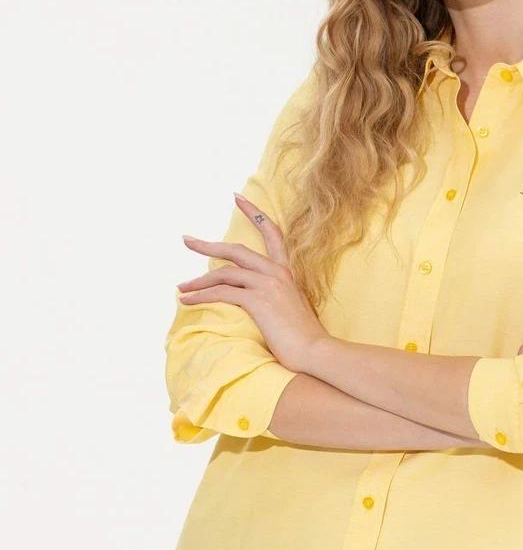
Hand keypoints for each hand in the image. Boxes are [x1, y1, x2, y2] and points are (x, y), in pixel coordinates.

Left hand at [176, 192, 326, 372]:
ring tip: (180, 288)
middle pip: (236, 249)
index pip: (271, 233)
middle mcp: (276, 272)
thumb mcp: (290, 308)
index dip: (255, 213)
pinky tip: (187, 301)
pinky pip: (221, 293)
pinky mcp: (257, 300)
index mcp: (286, 271)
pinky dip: (201, 296)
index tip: (238, 197)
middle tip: (187, 241)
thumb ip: (275, 296)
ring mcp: (267, 284)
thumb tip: (256, 299)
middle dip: (208, 245)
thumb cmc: (303, 338)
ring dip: (198, 282)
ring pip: (224, 273)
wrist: (315, 351)